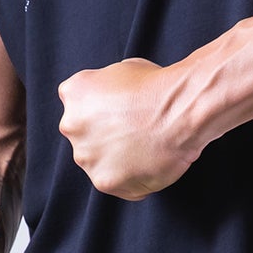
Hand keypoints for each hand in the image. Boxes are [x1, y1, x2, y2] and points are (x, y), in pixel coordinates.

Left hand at [56, 57, 200, 199]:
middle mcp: (71, 125)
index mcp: (74, 93)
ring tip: (145, 148)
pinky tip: (149, 164)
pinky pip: (116, 184)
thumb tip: (114, 99)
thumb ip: (105, 88)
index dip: (103, 111)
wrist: (180, 110)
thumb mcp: (123, 69)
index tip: (121, 113)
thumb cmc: (159, 87)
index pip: (79, 106)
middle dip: (106, 135)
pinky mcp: (104, 181)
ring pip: (97, 161)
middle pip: (85, 135)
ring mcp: (86, 156)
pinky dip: (131, 179)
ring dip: (117, 158)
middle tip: (135, 132)